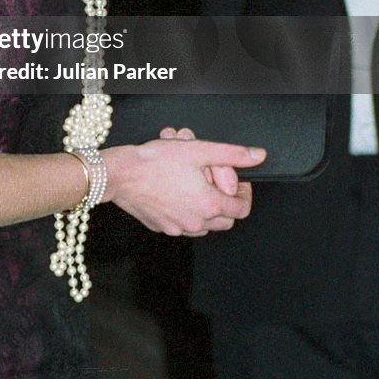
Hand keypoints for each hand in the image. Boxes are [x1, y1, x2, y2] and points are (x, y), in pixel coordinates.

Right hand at [104, 139, 265, 236]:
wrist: (121, 174)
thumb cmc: (156, 161)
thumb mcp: (198, 149)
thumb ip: (231, 154)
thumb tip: (258, 156)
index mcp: (209, 205)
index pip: (241, 209)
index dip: (244, 194)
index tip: (238, 181)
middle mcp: (196, 222)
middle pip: (225, 221)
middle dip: (226, 202)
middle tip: (215, 182)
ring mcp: (178, 228)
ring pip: (204, 226)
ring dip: (207, 210)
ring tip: (195, 187)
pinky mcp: (161, 228)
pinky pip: (183, 226)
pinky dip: (186, 214)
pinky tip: (176, 194)